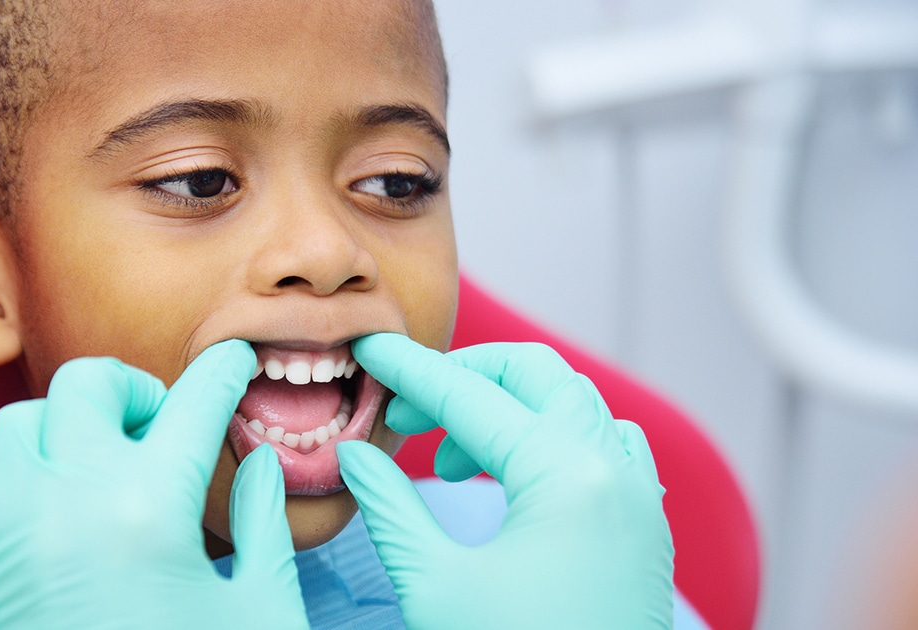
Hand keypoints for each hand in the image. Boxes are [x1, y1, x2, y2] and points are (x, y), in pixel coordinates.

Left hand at [0, 342, 308, 629]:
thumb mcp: (262, 611)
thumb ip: (267, 527)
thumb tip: (262, 465)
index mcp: (154, 508)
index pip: (198, 401)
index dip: (225, 371)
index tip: (233, 362)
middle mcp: (70, 500)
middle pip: (91, 383)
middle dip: (136, 389)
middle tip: (161, 425)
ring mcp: (6, 529)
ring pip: (18, 421)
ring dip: (66, 430)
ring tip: (97, 465)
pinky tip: (27, 502)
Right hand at [337, 333, 673, 628]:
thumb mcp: (435, 586)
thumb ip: (390, 507)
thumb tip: (354, 456)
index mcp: (567, 476)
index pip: (471, 397)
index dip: (410, 372)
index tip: (369, 351)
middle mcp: (614, 470)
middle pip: (533, 375)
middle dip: (464, 379)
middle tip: (407, 414)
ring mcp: (637, 497)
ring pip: (572, 404)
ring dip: (509, 410)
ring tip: (452, 460)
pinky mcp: (642, 526)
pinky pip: (602, 444)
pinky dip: (551, 439)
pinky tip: (514, 478)